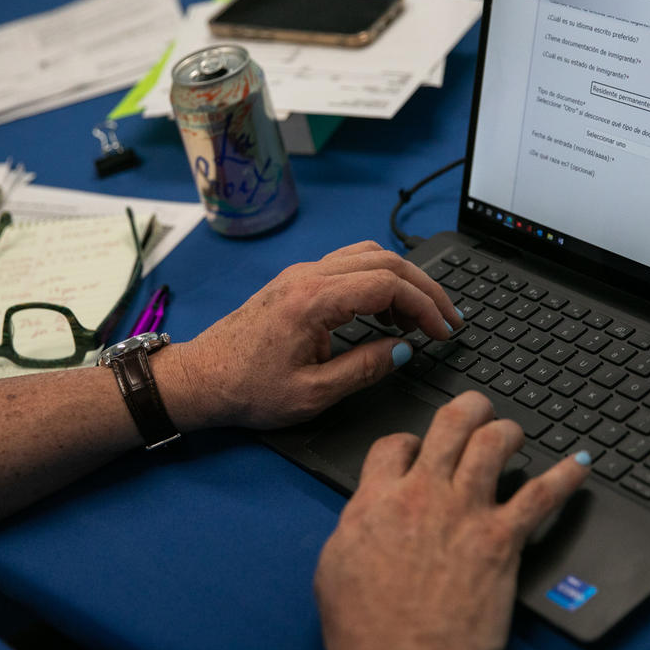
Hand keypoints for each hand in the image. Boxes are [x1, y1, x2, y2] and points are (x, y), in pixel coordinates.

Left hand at [159, 241, 462, 431]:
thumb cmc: (247, 389)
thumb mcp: (313, 393)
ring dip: (402, 279)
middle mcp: (308, 276)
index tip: (444, 332)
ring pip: (368, 255)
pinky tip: (383, 312)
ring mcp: (301, 274)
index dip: (426, 306)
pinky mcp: (296, 281)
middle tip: (449, 318)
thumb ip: (364, 368)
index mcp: (313, 300)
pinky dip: (377, 279)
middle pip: (385, 261)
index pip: (388, 283)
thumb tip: (404, 350)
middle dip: (425, 288)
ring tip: (418, 319)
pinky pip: (348, 264)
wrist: (201, 378)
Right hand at [313, 391, 589, 649]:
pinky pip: (542, 496)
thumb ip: (357, 522)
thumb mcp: (335, 563)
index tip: (415, 449)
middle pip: (450, 423)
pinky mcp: (501, 542)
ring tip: (513, 433)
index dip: (407, 440)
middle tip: (477, 409)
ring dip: (507, 430)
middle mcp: (423, 494)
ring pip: (494, 443)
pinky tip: (580, 463)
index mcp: (377, 498)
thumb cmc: (364, 627)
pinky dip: (566, 476)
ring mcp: (466, 514)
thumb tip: (368, 509)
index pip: (394, 442)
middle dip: (468, 407)